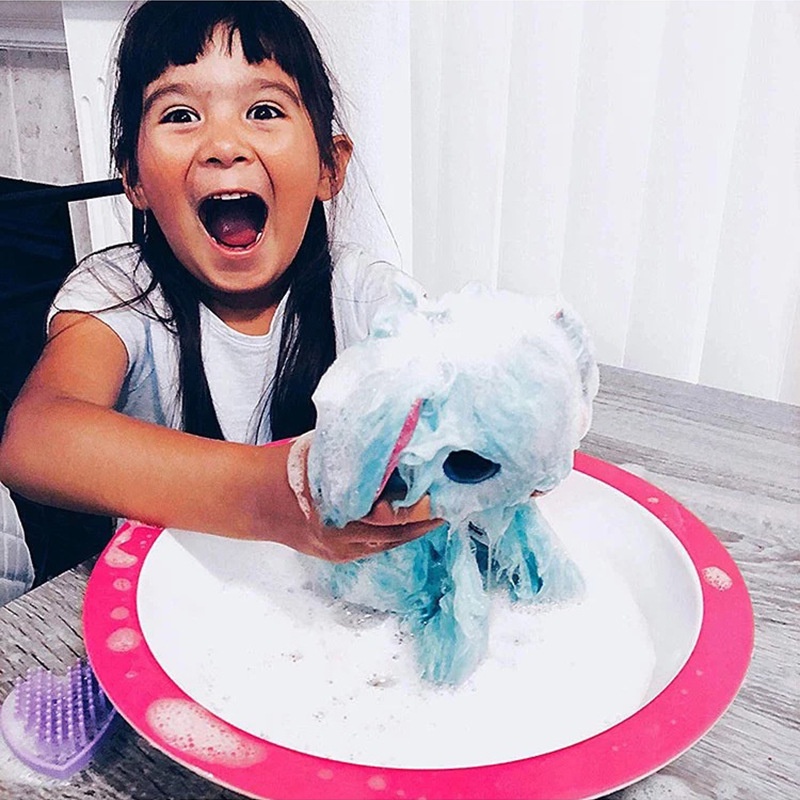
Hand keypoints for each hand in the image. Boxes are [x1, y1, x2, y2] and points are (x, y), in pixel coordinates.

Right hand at [277, 434, 441, 562]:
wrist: (257, 498)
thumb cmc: (290, 470)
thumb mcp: (325, 454)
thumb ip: (357, 454)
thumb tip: (391, 440)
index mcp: (340, 514)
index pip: (391, 518)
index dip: (417, 508)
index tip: (436, 494)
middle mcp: (342, 538)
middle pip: (394, 536)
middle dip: (422, 522)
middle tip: (446, 509)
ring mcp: (339, 550)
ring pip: (386, 545)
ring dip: (410, 532)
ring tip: (434, 517)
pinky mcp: (337, 555)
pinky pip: (374, 548)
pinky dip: (392, 536)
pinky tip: (407, 525)